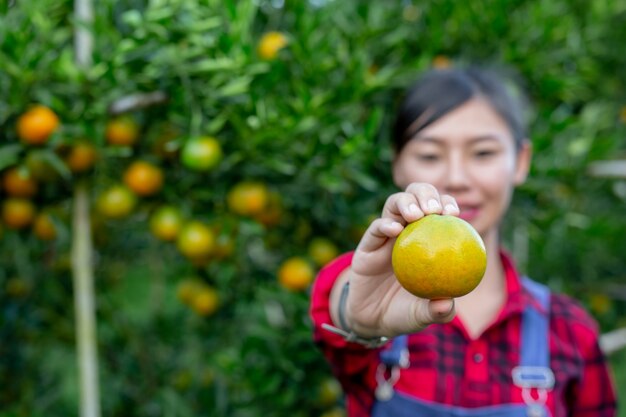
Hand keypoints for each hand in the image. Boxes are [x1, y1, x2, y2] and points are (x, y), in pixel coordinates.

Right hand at [344, 183, 459, 337]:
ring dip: (406, 202)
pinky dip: (385, 225)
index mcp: (426, 239)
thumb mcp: (422, 314)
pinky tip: (395, 230)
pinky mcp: (367, 245)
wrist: (372, 320)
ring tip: (416, 214)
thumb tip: (448, 303)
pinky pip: (375, 229)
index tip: (455, 214)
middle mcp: (406, 231)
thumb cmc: (404, 313)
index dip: (448, 204)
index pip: (439, 211)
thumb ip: (437, 310)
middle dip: (426, 194)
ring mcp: (385, 236)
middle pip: (416, 197)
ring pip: (394, 205)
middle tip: (434, 209)